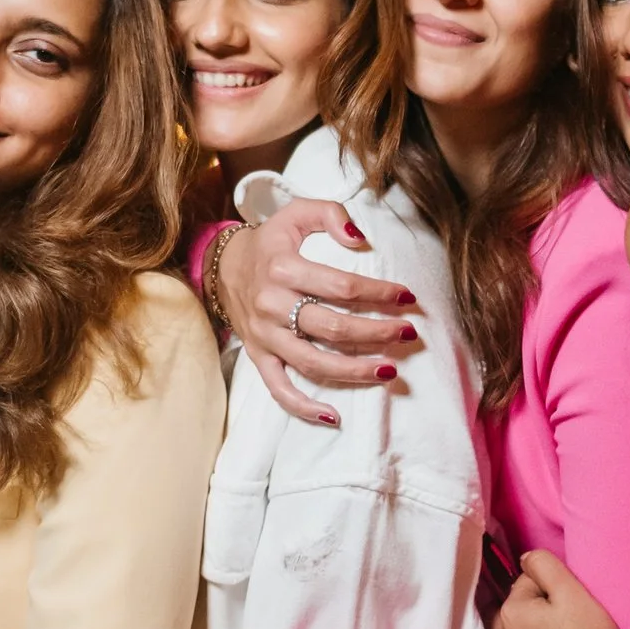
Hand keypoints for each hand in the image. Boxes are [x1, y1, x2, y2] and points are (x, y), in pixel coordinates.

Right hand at [218, 200, 420, 427]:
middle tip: (407, 333)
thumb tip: (361, 238)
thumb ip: (331, 214)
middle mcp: (272, 304)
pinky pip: (279, 388)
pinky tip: (334, 416)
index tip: (406, 297)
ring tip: (389, 370)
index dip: (379, 293)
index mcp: (283, 267)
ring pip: (314, 362)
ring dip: (355, 370)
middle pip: (334, 327)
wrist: (222, 266)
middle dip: (377, 333)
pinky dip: (304, 406)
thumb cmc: (270, 240)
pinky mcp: (258, 356)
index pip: (342, 286)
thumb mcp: (296, 212)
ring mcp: (265, 335)